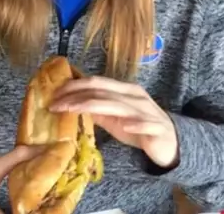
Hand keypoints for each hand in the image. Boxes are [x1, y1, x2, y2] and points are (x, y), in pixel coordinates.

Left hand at [51, 76, 179, 167]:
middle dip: (76, 96)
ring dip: (93, 106)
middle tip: (54, 103)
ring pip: (118, 105)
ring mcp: (146, 111)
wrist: (170, 142)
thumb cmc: (138, 127)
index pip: (96, 83)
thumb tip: (70, 105)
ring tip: (72, 109)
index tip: (53, 94)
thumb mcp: (113, 117)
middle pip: (102, 92)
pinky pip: (146, 124)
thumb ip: (95, 110)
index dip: (74, 86)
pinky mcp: (157, 128)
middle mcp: (134, 97)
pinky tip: (125, 126)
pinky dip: (136, 124)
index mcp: (123, 90)